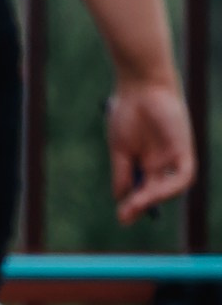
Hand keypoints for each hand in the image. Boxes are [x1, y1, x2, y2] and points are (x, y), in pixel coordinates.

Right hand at [106, 80, 195, 223]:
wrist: (140, 88)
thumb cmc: (127, 113)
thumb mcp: (120, 149)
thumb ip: (121, 173)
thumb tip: (120, 198)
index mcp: (143, 160)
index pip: (142, 188)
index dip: (133, 204)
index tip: (122, 217)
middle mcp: (161, 161)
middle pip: (155, 190)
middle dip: (140, 205)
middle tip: (124, 216)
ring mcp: (173, 155)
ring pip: (170, 186)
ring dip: (154, 198)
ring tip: (137, 203)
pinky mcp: (184, 148)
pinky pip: (184, 174)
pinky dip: (171, 186)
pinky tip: (153, 192)